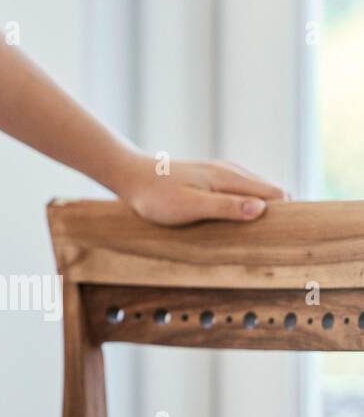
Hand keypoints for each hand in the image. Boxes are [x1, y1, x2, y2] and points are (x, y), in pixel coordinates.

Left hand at [112, 151, 289, 225]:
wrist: (129, 176)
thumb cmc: (156, 195)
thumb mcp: (190, 206)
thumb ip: (225, 207)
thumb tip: (262, 209)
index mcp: (230, 177)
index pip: (277, 194)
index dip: (286, 215)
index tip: (284, 238)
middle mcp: (231, 171)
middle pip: (271, 194)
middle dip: (275, 216)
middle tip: (267, 244)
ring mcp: (221, 174)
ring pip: (255, 194)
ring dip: (259, 213)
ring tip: (252, 239)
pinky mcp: (210, 180)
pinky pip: (239, 194)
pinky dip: (244, 208)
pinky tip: (233, 226)